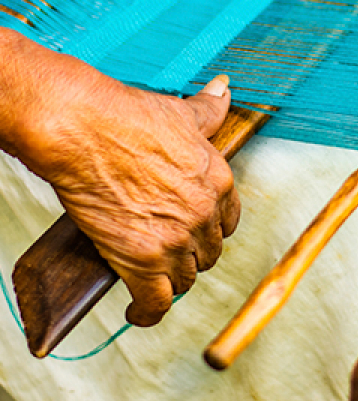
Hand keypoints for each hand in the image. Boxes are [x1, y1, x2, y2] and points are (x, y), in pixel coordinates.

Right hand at [2, 35, 239, 326]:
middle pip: (208, 252)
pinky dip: (147, 313)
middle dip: (191, 253)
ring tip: (153, 276)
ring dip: (171, 279)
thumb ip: (209, 109)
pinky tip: (137, 312)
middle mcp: (203, 213)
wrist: (85, 130)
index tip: (195, 231)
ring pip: (185, 278)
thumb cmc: (128, 117)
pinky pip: (155, 303)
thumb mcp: (181, 113)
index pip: (229, 221)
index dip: (210, 228)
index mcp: (218, 180)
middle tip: (168, 249)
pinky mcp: (142, 261)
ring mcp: (175, 239)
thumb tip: (223, 88)